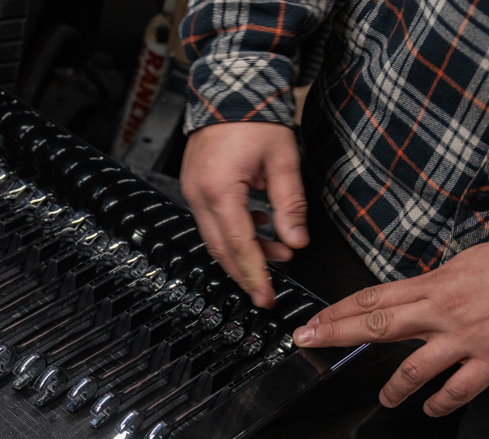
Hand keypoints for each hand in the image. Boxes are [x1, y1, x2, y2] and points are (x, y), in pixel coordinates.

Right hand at [180, 122, 309, 308]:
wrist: (229, 90)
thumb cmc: (254, 119)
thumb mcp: (283, 161)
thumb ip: (290, 204)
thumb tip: (296, 240)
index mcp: (220, 190)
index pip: (239, 245)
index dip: (255, 274)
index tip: (266, 297)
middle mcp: (199, 196)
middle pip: (221, 250)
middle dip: (247, 273)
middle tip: (267, 292)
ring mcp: (192, 192)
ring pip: (216, 239)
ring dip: (245, 251)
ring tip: (278, 249)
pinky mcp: (194, 188)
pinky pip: (212, 222)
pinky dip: (235, 233)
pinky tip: (259, 226)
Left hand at [293, 241, 488, 416]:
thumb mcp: (470, 262)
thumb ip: (436, 282)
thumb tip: (411, 294)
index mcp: (436, 284)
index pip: (373, 298)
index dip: (337, 310)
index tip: (313, 321)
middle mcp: (444, 311)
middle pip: (377, 325)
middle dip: (336, 334)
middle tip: (308, 342)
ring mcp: (467, 338)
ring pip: (414, 368)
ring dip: (394, 387)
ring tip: (385, 399)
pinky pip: (458, 389)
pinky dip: (439, 404)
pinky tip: (429, 409)